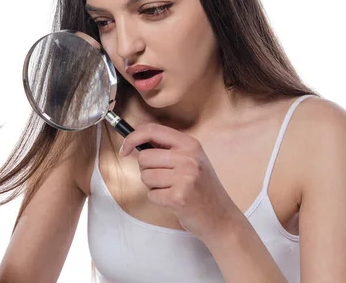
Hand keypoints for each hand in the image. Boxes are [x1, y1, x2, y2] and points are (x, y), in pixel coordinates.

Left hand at [119, 123, 240, 242]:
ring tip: (171, 189)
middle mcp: (188, 158)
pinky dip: (158, 199)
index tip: (124, 149)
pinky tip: (174, 200)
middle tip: (165, 179)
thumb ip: (167, 147)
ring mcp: (185, 178)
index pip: (152, 130)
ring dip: (153, 186)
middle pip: (144, 157)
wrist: (220, 216)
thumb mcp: (191, 159)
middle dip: (147, 170)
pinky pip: (151, 194)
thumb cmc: (202, 187)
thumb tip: (135, 139)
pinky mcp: (179, 197)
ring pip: (145, 176)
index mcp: (190, 144)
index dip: (132, 138)